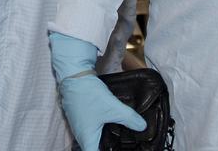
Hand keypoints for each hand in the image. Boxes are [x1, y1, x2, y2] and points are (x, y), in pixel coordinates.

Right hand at [49, 32, 144, 148]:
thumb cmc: (89, 94)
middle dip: (107, 148)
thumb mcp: (113, 107)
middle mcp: (80, 134)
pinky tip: (109, 123)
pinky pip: (90, 128)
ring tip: (117, 137)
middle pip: (94, 148)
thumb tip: (143, 127)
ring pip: (92, 138)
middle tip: (120, 145)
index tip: (118, 149)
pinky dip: (100, 129)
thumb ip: (129, 118)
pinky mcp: (79, 115)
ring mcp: (78, 124)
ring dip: (103, 139)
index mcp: (86, 138)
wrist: (74, 75)